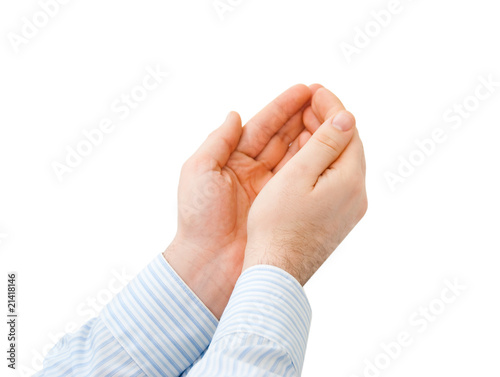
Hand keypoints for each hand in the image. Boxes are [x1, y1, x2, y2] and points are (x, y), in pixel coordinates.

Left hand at [164, 84, 321, 317]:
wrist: (210, 263)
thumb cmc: (199, 218)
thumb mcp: (199, 172)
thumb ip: (217, 141)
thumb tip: (235, 114)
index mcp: (232, 160)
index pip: (262, 127)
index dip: (282, 107)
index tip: (305, 90)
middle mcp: (254, 171)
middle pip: (283, 137)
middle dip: (303, 116)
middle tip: (326, 97)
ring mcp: (271, 189)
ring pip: (296, 155)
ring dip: (314, 134)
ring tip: (333, 115)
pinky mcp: (284, 206)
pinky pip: (302, 179)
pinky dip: (316, 161)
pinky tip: (331, 145)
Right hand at [242, 87, 367, 284]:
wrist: (276, 271)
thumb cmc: (277, 225)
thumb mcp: (297, 176)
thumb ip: (323, 144)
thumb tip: (346, 117)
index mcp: (349, 181)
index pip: (347, 132)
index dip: (331, 108)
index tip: (315, 89)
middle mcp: (356, 195)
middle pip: (347, 146)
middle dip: (328, 120)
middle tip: (308, 101)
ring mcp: (348, 209)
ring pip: (340, 162)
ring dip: (324, 140)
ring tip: (304, 123)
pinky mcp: (337, 218)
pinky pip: (335, 179)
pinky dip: (322, 161)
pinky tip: (306, 155)